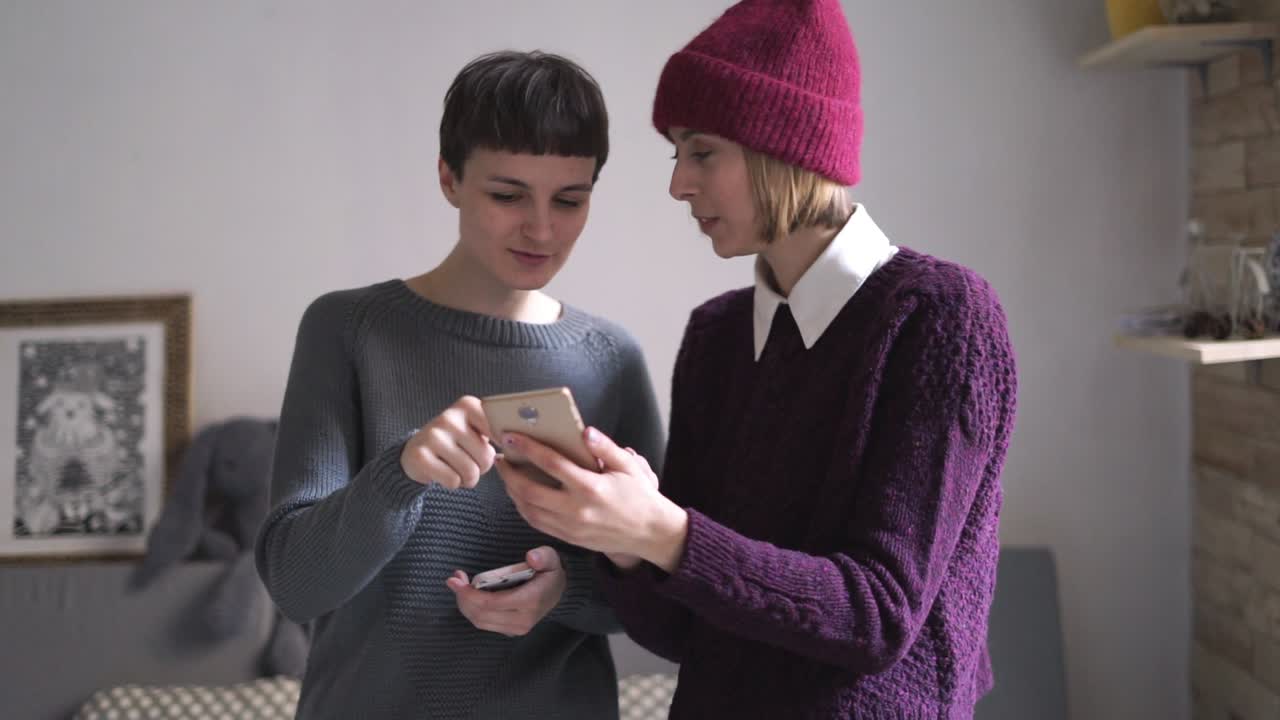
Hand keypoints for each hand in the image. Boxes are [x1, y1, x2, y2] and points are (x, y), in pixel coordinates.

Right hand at [400, 395, 494, 488]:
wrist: (416, 453)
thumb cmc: (456, 443)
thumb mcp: (475, 430)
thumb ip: (497, 432)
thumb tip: (518, 445)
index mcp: (467, 406)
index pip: (499, 430)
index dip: (503, 445)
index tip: (500, 448)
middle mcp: (449, 417)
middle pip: (486, 457)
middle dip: (482, 467)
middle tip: (470, 461)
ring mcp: (433, 436)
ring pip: (470, 472)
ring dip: (468, 478)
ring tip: (456, 468)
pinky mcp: (420, 456)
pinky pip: (453, 481)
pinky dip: (452, 483)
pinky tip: (443, 472)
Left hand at [446, 546, 566, 635]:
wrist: (558, 592)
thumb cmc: (550, 573)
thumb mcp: (551, 559)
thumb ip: (542, 556)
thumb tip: (531, 558)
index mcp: (531, 601)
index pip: (492, 603)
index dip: (470, 594)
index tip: (456, 580)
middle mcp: (522, 620)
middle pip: (481, 615)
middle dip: (463, 597)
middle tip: (454, 579)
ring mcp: (516, 628)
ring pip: (480, 621)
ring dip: (465, 604)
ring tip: (459, 585)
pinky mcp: (510, 630)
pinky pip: (484, 623)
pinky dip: (471, 610)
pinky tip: (468, 595)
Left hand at [497, 427, 688, 572]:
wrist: (650, 533)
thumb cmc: (640, 496)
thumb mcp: (629, 466)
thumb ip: (606, 447)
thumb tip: (585, 431)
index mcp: (591, 487)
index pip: (550, 463)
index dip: (527, 448)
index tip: (510, 437)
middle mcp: (577, 510)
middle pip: (529, 491)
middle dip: (509, 473)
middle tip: (500, 458)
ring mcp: (571, 527)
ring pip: (528, 510)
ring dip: (512, 492)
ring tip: (507, 475)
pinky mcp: (569, 539)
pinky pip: (537, 523)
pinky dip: (523, 508)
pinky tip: (520, 495)